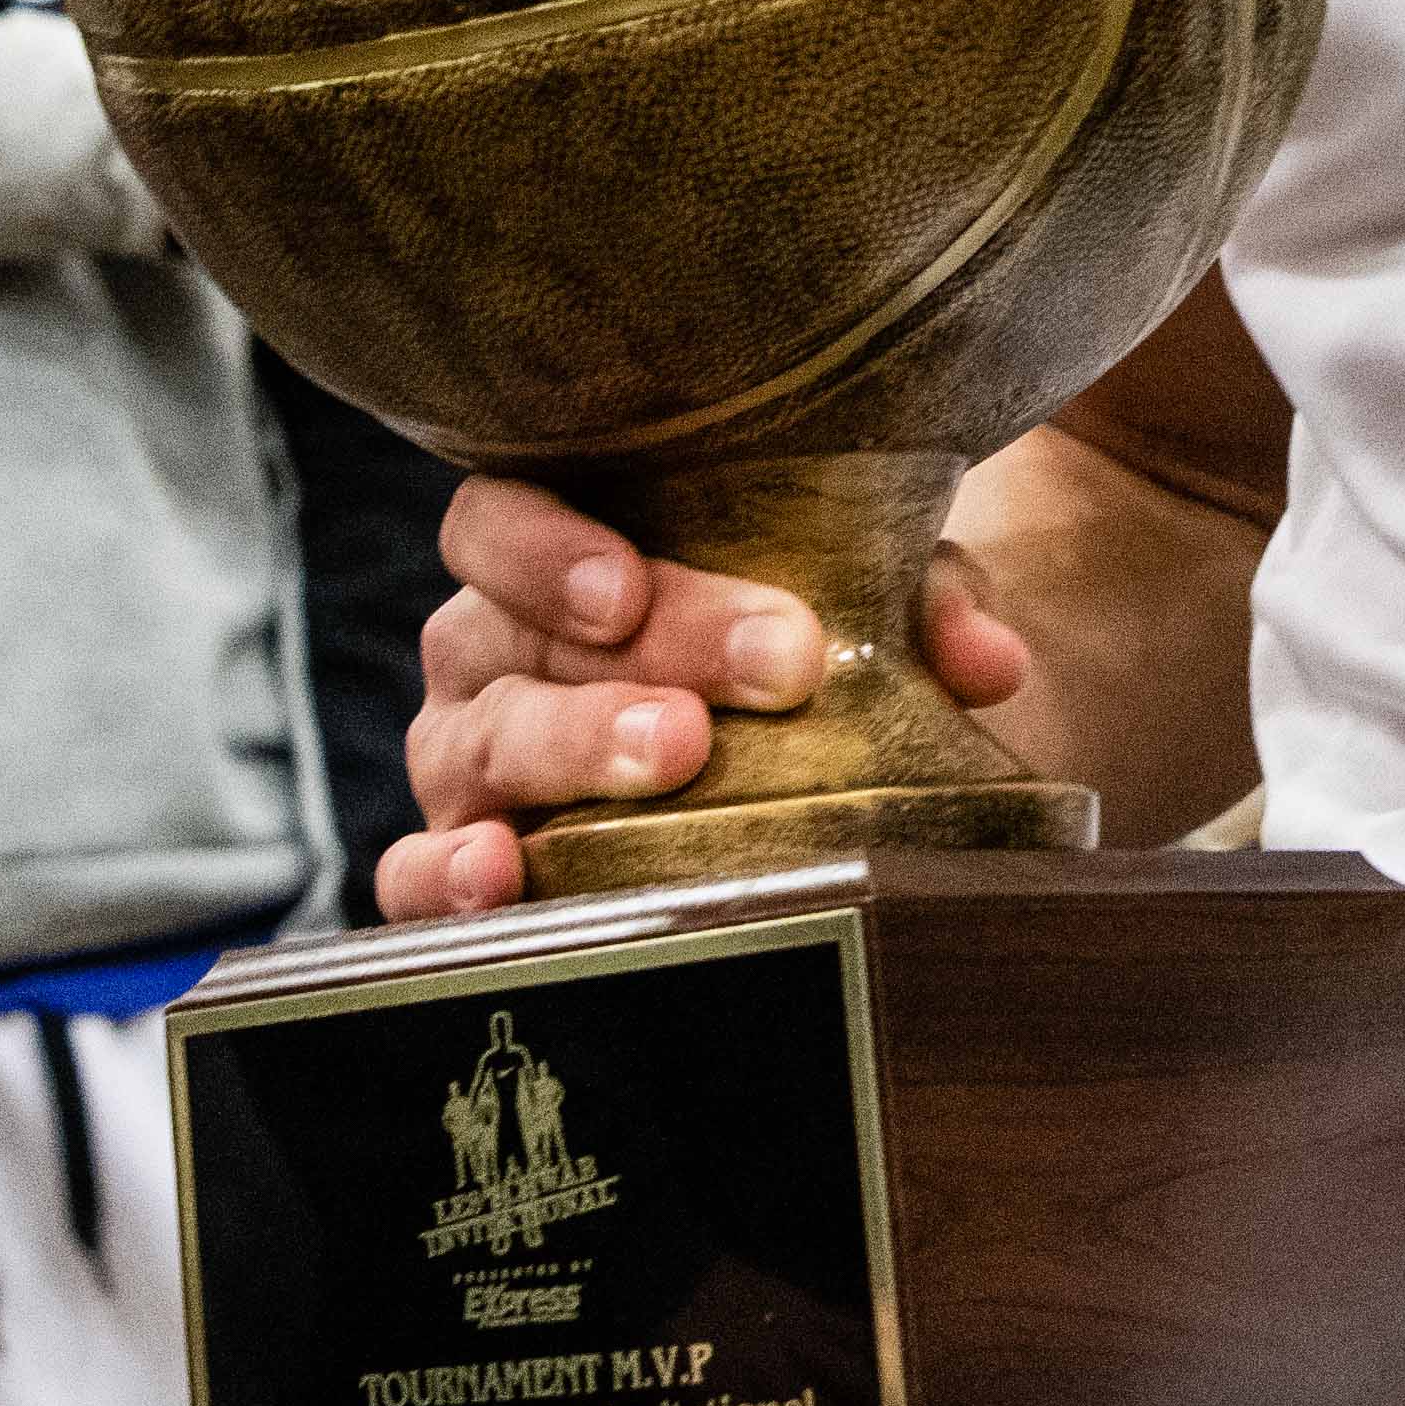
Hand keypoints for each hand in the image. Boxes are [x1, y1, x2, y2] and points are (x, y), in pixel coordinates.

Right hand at [378, 477, 1036, 922]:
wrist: (757, 756)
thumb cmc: (774, 652)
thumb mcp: (850, 607)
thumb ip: (913, 606)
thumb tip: (991, 661)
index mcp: (551, 564)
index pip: (494, 525)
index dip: (543, 550)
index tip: (627, 586)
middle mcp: (486, 653)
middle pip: (508, 637)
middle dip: (638, 659)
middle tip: (749, 686)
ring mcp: (464, 762)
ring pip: (476, 748)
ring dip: (574, 751)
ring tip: (674, 759)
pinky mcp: (458, 867)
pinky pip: (413, 878)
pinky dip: (447, 880)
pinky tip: (506, 878)